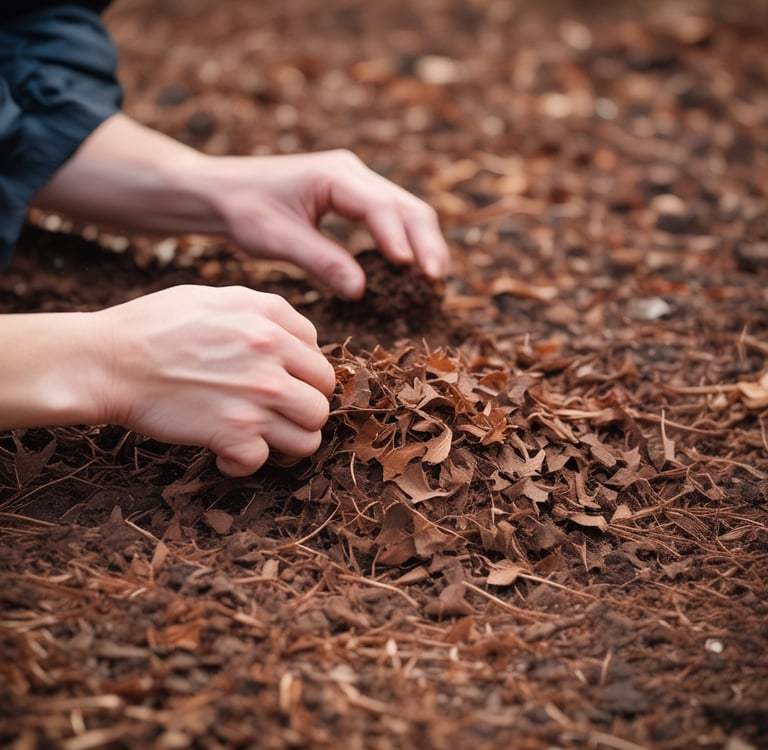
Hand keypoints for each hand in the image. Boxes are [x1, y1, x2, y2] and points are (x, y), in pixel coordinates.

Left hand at [33, 115, 449, 299]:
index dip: (398, 238)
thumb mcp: (277, 239)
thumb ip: (320, 261)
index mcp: (335, 175)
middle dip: (425, 242)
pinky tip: (409, 270)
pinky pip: (390, 220)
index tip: (410, 270)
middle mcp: (352, 174)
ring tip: (432, 279)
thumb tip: (362, 291)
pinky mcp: (352, 200)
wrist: (219, 193)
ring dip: (421, 243)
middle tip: (436, 280)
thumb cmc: (242, 210)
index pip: (380, 206)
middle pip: (407, 206)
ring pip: (405, 211)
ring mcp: (355, 184)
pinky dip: (404, 242)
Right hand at [96, 285, 335, 475]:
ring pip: (309, 438)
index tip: (281, 386)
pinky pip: (262, 462)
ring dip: (285, 443)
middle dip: (301, 411)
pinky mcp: (233, 434)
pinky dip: (242, 463)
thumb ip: (265, 313)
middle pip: (322, 402)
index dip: (303, 378)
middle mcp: (271, 358)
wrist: (108, 361)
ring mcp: (256, 399)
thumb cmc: (154, 327)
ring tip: (260, 437)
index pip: (320, 360)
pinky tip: (224, 451)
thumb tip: (300, 339)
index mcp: (270, 320)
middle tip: (275, 415)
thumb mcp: (216, 298)